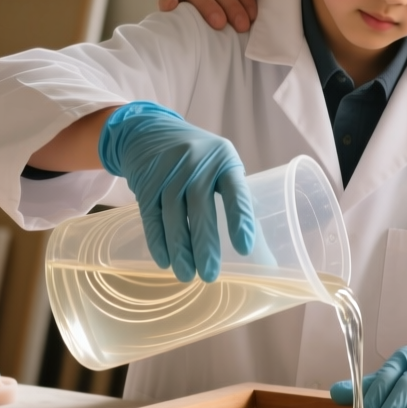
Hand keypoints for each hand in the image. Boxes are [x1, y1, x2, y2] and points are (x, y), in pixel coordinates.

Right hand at [97, 102, 256, 282]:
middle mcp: (196, 163)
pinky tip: (165, 261)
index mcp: (224, 160)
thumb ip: (236, 197)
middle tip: (210, 275)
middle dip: (205, 244)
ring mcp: (168, 172)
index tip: (244, 248)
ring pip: (173, 216)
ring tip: (187, 275)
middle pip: (200, 208)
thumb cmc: (199, 158)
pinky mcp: (146, 183)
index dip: (240, 218)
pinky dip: (158, 241)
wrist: (150, 131)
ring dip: (180, 249)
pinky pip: (152, 217)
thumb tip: (260, 252)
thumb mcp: (221, 164)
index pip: (235, 191)